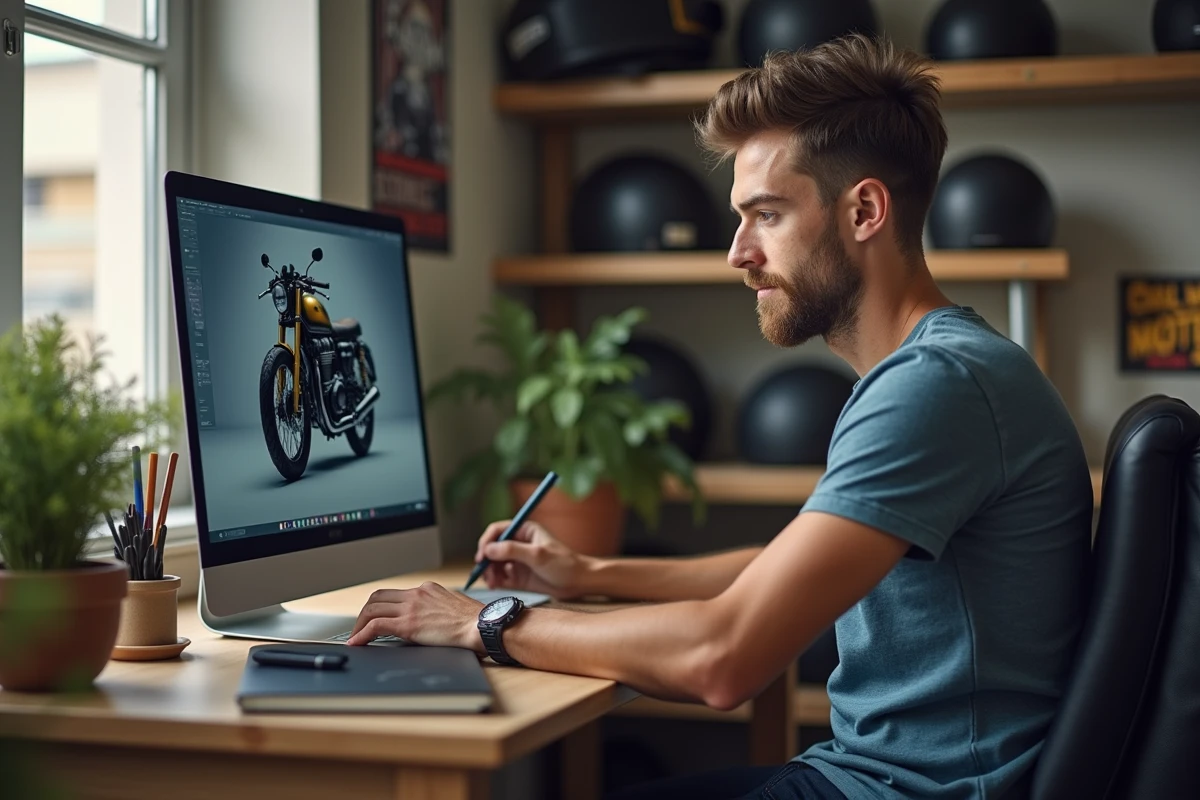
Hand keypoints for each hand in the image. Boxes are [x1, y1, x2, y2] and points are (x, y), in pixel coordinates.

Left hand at [346, 581, 483, 649]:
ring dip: (360, 624)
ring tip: (356, 638)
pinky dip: (362, 634)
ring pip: (372, 608)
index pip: (395, 594)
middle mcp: (417, 594)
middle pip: (378, 597)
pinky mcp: (408, 623)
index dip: (380, 606)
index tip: (375, 618)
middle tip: (360, 628)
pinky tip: (357, 643)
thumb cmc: (476, 621)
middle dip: (365, 613)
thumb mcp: (454, 607)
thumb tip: (431, 622)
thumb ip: (438, 609)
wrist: (482, 625)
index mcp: (428, 589)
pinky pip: (376, 625)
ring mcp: (411, 607)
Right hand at [475, 520, 591, 599]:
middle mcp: (518, 544)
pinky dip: (495, 580)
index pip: (497, 531)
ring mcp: (517, 560)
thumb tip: (488, 549)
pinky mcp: (518, 575)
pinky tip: (497, 585)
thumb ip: (512, 551)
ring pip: (494, 563)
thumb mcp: (538, 555)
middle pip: (492, 548)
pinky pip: (500, 576)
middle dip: (486, 560)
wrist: (578, 583)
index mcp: (524, 531)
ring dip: (489, 572)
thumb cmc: (564, 564)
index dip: (486, 541)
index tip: (482, 555)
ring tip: (493, 582)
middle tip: (485, 572)